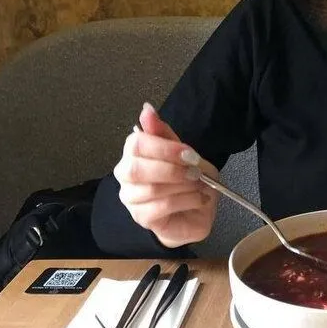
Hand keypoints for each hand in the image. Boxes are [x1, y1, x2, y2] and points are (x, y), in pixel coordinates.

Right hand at [114, 102, 217, 247]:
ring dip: (183, 186)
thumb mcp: (182, 151)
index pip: (136, 144)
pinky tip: (198, 198)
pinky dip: (186, 200)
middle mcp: (126, 175)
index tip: (188, 153)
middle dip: (172, 169)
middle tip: (195, 171)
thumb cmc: (187, 179)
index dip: (164, 148)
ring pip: (152, 189)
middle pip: (137, 169)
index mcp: (134, 153)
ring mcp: (131, 198)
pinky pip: (162, 207)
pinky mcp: (142, 218)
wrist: (197, 209)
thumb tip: (146, 109)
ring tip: (200, 185)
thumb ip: (164, 133)